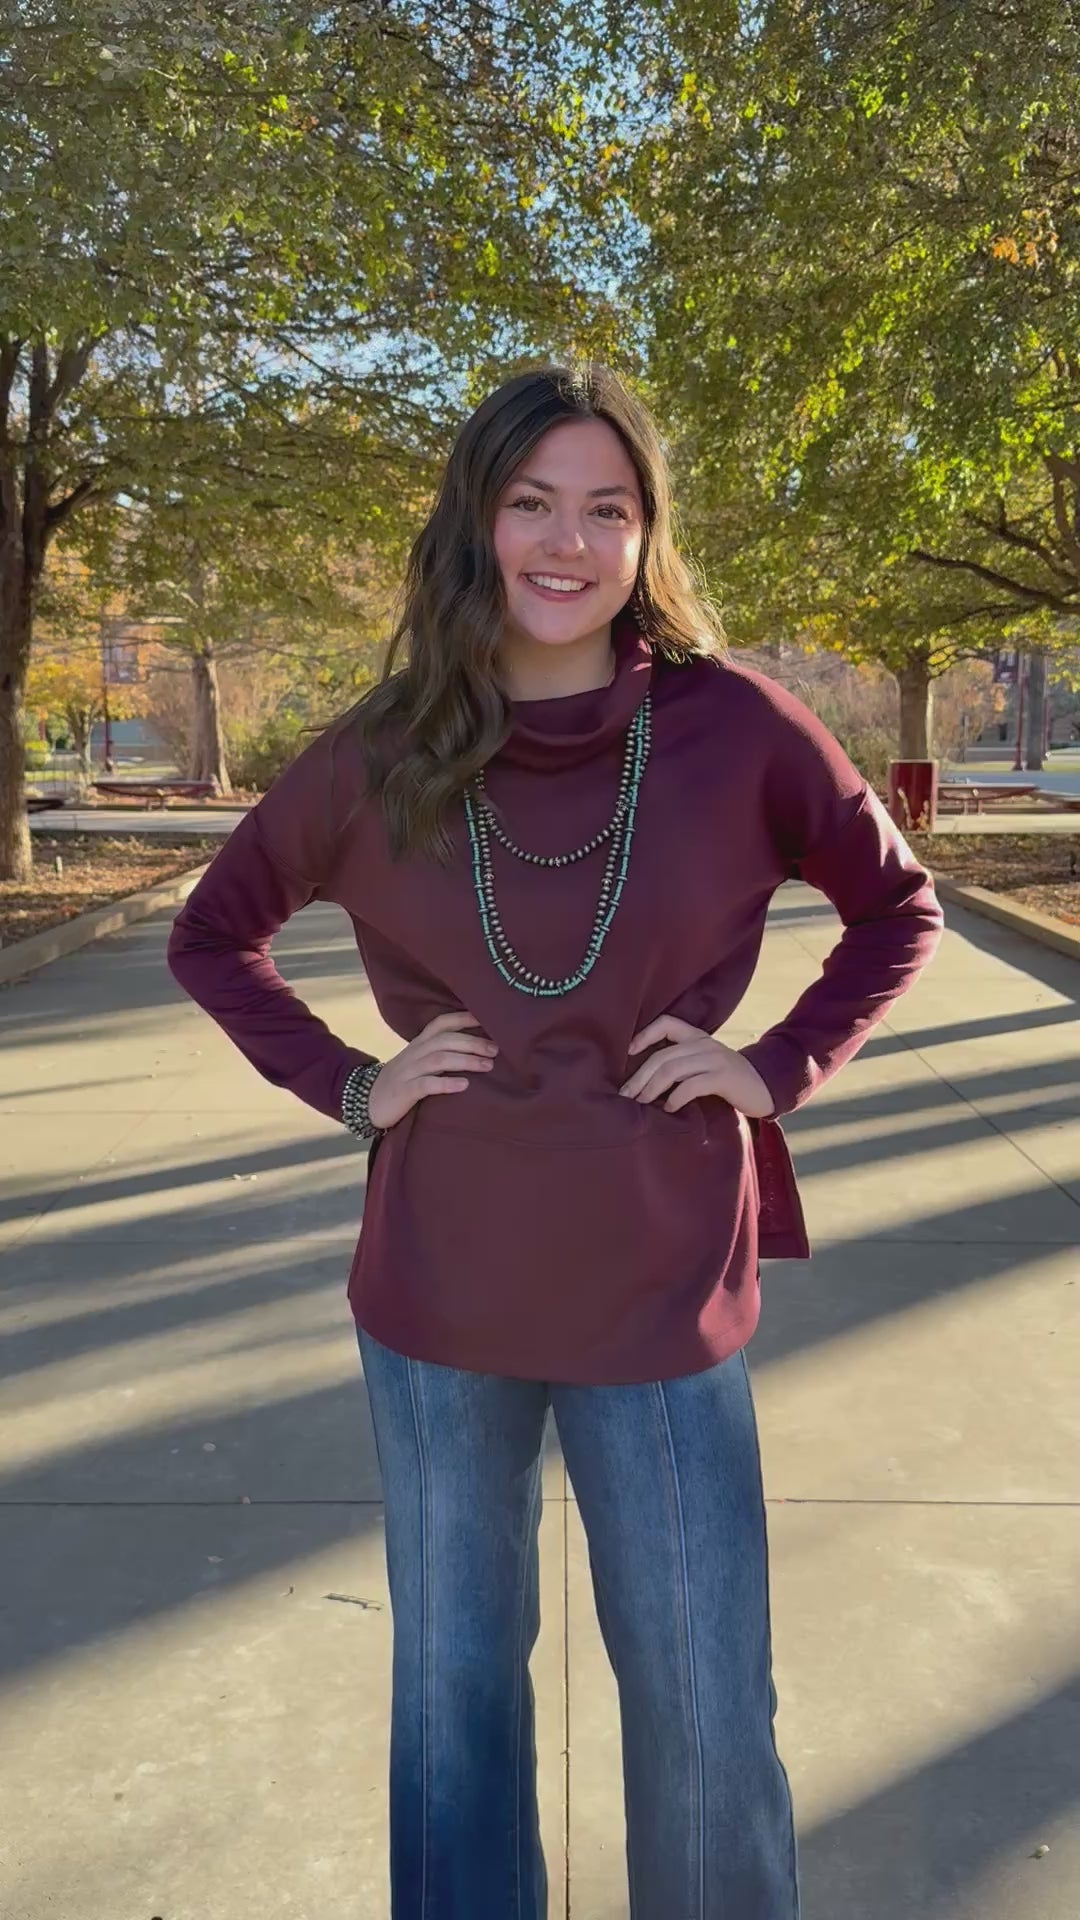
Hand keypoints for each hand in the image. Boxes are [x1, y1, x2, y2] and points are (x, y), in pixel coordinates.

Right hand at [367, 1012, 497, 1130]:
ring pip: (438, 1060)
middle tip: (495, 1050)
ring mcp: (408, 1072)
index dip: (463, 1018)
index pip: (441, 1024)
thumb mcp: (418, 1061)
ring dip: (465, 1060)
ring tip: (487, 1065)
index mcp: (419, 1044)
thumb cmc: (402, 1080)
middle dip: (472, 1043)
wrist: (369, 1100)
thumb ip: (440, 1052)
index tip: (487, 1018)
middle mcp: (414, 1053)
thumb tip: (476, 1049)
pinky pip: (425, 1085)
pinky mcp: (404, 1091)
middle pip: (445, 1040)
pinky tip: (464, 1085)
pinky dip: (446, 1084)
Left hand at [619, 1015, 773, 1119]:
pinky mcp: (724, 1077)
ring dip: (652, 1089)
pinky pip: (691, 1085)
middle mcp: (704, 1044)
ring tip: (642, 1103)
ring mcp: (715, 1059)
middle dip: (640, 1077)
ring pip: (672, 1070)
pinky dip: (676, 1098)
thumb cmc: (728, 1081)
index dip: (644, 1034)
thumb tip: (646, 1080)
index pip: (666, 1023)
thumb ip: (683, 1064)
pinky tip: (669, 1108)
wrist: (765, 1088)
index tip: (628, 1052)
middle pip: (662, 1056)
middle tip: (626, 1095)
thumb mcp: (706, 1064)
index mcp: (698, 1038)